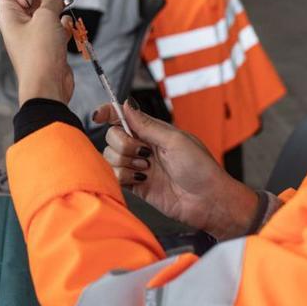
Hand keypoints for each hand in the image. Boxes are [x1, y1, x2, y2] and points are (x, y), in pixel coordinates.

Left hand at [0, 0, 84, 105]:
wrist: (47, 86)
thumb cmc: (39, 54)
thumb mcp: (45, 17)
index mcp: (10, 16)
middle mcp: (21, 25)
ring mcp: (36, 36)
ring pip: (50, 10)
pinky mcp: (49, 46)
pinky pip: (57, 28)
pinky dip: (64, 23)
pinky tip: (69, 22)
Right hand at [96, 102, 259, 239]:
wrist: (208, 201)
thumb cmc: (201, 169)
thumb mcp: (175, 140)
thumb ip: (147, 125)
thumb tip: (126, 104)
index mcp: (154, 131)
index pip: (124, 116)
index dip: (109, 113)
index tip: (99, 116)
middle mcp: (143, 146)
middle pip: (112, 136)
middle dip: (123, 144)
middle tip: (144, 153)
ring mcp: (138, 166)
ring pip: (110, 157)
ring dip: (126, 162)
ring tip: (147, 170)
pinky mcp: (136, 185)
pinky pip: (115, 176)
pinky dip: (124, 177)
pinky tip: (141, 180)